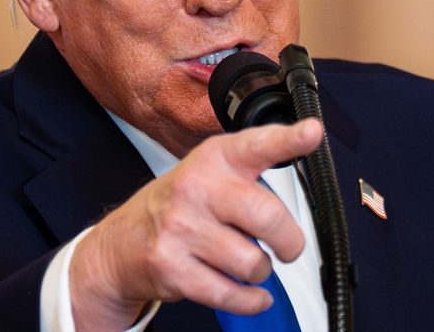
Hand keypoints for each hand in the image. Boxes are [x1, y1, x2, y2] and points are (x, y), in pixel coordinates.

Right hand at [67, 118, 323, 330]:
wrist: (122, 242)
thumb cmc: (181, 204)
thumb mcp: (211, 170)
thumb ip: (254, 165)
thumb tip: (307, 145)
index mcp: (215, 159)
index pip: (257, 145)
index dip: (289, 139)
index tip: (312, 132)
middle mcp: (197, 188)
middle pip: (268, 217)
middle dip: (290, 241)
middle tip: (287, 246)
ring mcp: (182, 229)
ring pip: (253, 262)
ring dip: (260, 270)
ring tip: (248, 262)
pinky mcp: (173, 268)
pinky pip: (231, 293)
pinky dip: (250, 300)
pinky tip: (251, 293)